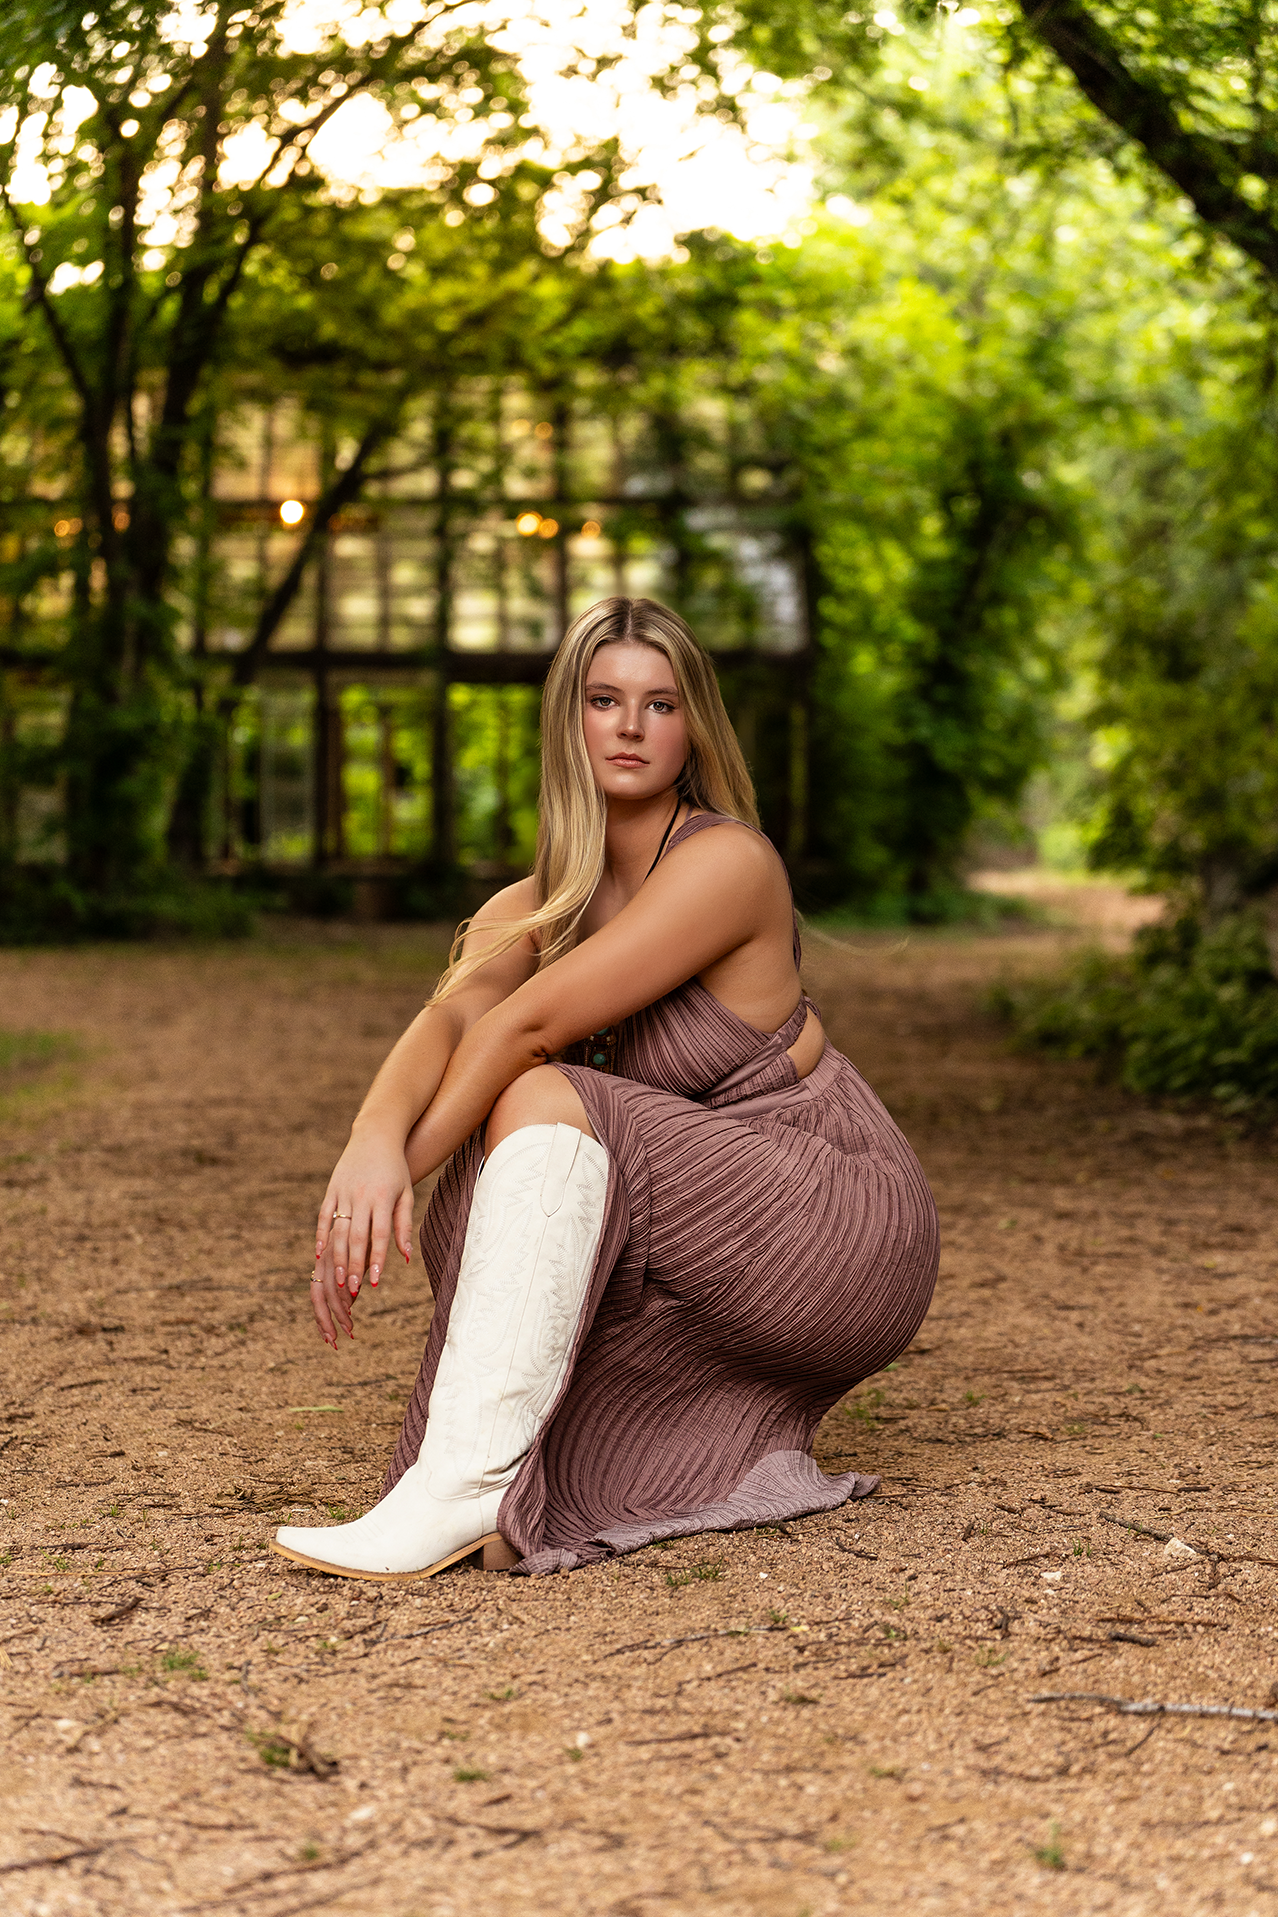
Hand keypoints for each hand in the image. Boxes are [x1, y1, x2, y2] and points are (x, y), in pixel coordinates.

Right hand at [310, 1130, 414, 1348]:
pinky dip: (322, 1235)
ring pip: (338, 1230)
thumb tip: (406, 1258)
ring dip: (337, 1257)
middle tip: (351, 1291)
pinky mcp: (331, 1188)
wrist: (376, 1136)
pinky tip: (320, 1254)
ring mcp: (344, 1191)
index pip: (379, 1235)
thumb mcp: (406, 1194)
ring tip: (337, 1280)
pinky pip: (324, 1215)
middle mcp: (362, 1195)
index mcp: (383, 1198)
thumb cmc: (396, 1169)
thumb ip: (403, 1226)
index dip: (377, 1260)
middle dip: (353, 1266)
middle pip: (356, 1237)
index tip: (374, 1284)